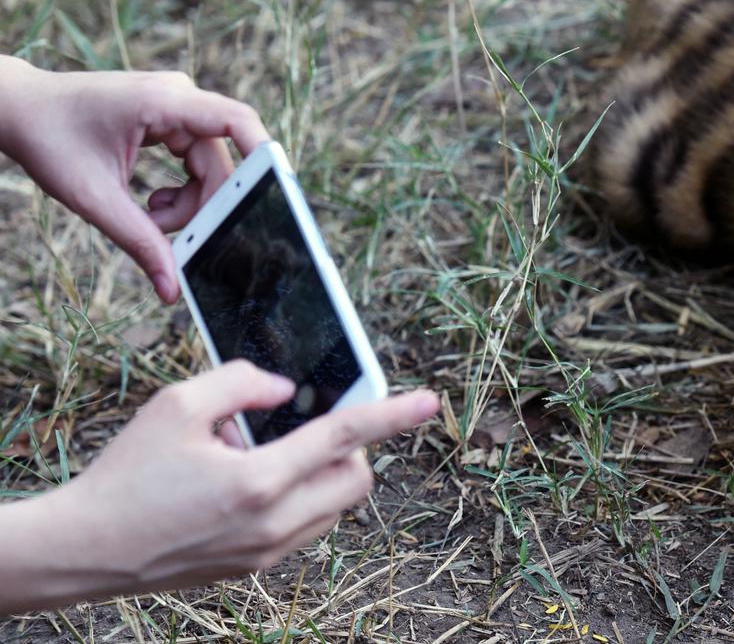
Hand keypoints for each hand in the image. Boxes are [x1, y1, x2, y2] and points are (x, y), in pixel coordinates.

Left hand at [0, 56, 269, 302]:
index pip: (235, 121)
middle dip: (205, 206)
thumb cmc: (49, 141)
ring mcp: (178, 106)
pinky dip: (181, 191)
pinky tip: (151, 202)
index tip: (277, 192)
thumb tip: (172, 289)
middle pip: (222, 163)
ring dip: (188, 203)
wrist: (20, 110)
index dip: (264, 155)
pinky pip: (197, 162)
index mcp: (162, 102)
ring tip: (149, 217)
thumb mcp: (94, 198)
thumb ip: (140, 242)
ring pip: (211, 168)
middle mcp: (179, 97)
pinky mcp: (173, 119)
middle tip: (174, 237)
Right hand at [0, 361, 438, 614]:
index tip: (430, 401)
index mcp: (259, 482)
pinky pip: (306, 527)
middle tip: (308, 426)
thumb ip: (241, 382)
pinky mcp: (255, 568)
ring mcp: (267, 552)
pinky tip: (252, 483)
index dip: (392, 414)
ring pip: (335, 507)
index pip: (345, 437)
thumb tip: (286, 389)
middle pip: (357, 479)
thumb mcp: (177, 405)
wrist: (86, 550)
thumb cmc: (126, 474)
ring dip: (323, 474)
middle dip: (352, 448)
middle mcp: (273, 524)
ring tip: (263, 454)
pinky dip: (300, 499)